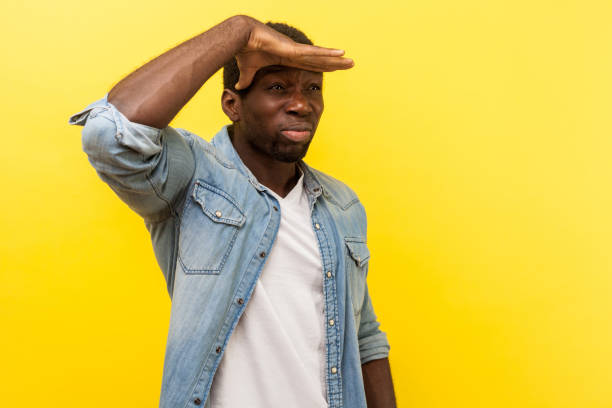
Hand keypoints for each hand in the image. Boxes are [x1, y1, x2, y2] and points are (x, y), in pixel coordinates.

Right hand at [234, 20, 353, 89]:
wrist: (241, 39)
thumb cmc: (245, 51)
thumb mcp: (248, 71)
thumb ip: (246, 79)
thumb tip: (238, 88)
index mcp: (287, 59)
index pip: (309, 65)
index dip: (322, 67)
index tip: (333, 69)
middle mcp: (295, 54)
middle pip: (320, 60)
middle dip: (335, 64)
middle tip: (349, 64)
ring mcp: (296, 51)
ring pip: (321, 57)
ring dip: (337, 59)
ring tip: (350, 61)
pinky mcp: (294, 50)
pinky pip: (315, 53)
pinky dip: (328, 53)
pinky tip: (341, 53)